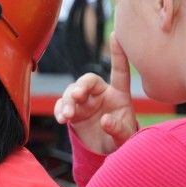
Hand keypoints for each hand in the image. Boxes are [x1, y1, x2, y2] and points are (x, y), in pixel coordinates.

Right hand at [54, 33, 137, 153]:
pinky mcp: (71, 111)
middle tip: (77, 96)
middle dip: (81, 86)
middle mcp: (100, 94)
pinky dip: (59, 110)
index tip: (115, 35)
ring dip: (67, 102)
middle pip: (88, 80)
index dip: (118, 54)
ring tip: (67, 116)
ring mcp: (84, 102)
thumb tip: (105, 120)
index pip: (119, 72)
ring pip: (71, 93)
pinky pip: (61, 105)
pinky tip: (62, 119)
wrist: (104, 152)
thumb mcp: (126, 138)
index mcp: (119, 95)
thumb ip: (118, 129)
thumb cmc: (120, 140)